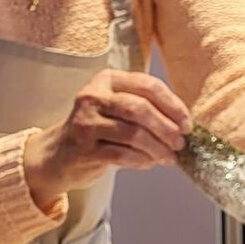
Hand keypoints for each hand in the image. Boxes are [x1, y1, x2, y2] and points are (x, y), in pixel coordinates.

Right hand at [24, 70, 191, 203]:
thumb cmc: (96, 130)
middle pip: (140, 109)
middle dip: (166, 128)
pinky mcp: (83, 149)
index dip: (173, 105)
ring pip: (133, 134)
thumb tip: (183, 123)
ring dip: (157, 148)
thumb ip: (144, 107)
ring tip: (168, 157)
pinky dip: (141, 160)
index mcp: (107, 80)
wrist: (57, 155)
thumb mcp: (115, 108)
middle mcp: (93, 97)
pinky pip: (122, 155)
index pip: (147, 85)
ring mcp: (86, 123)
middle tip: (180, 143)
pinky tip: (149, 163)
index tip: (187, 123)